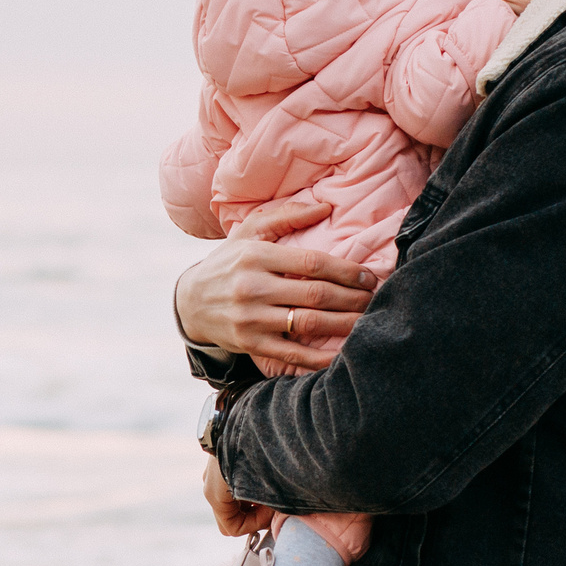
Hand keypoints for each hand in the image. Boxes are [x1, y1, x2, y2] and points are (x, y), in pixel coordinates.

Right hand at [173, 197, 379, 371]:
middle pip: (316, 295)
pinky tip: (342, 354)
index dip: (346, 271)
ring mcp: (251, 319)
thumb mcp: (248, 232)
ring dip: (345, 325)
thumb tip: (325, 207)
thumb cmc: (228, 262)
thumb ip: (286, 215)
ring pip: (309, 324)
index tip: (368, 276)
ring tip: (367, 322)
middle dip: (353, 298)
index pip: (312, 263)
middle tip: (375, 299)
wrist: (190, 302)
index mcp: (255, 256)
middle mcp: (252, 287)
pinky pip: (293, 355)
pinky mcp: (250, 344)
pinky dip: (320, 358)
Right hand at [204, 452, 277, 535]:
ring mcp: (212, 472)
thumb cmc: (255, 453)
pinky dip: (247, 487)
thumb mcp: (264, 487)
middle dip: (253, 514)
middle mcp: (209, 486)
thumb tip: (280, 516)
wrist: (244, 416)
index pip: (232, 528)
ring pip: (231, 500)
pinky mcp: (220, 461)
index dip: (255, 525)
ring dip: (250, 501)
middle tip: (273, 503)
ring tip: (270, 488)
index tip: (273, 511)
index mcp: (215, 496)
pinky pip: (231, 484)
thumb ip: (268, 508)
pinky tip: (263, 476)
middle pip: (230, 516)